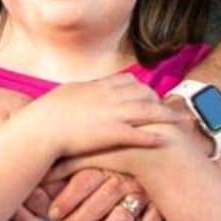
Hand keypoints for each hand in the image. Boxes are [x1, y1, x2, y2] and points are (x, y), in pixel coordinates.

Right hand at [16, 73, 184, 157]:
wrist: (41, 128)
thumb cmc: (48, 113)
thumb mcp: (67, 93)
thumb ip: (81, 91)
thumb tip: (82, 90)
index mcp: (98, 86)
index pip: (128, 81)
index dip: (140, 88)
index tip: (147, 94)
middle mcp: (110, 97)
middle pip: (143, 93)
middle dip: (157, 100)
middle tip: (166, 109)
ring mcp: (113, 114)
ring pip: (147, 111)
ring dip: (165, 116)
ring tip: (178, 121)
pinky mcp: (112, 133)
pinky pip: (139, 133)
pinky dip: (154, 136)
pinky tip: (165, 139)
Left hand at [38, 169, 164, 220]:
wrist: (163, 149)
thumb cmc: (120, 158)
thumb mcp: (96, 158)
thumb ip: (69, 168)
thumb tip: (39, 180)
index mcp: (108, 163)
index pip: (86, 179)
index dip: (68, 196)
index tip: (52, 214)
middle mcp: (126, 177)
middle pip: (101, 199)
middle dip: (79, 220)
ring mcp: (145, 191)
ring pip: (124, 213)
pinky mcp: (162, 204)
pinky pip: (155, 220)